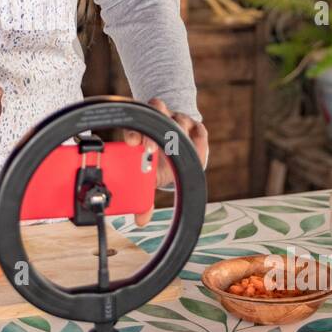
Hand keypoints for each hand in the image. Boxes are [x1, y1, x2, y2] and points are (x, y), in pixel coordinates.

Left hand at [122, 98, 208, 226]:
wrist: (176, 157)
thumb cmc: (158, 167)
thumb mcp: (149, 180)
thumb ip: (143, 198)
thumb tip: (140, 220)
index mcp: (142, 130)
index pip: (135, 123)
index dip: (133, 132)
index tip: (132, 143)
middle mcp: (159, 120)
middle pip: (156, 110)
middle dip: (153, 131)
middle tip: (151, 149)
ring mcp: (178, 120)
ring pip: (178, 118)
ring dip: (177, 133)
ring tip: (175, 150)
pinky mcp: (197, 127)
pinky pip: (199, 129)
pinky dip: (197, 139)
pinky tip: (193, 150)